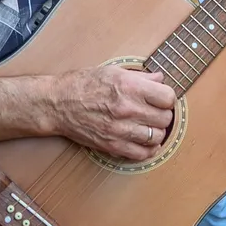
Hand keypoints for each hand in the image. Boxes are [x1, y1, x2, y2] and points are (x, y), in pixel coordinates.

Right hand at [48, 65, 175, 160]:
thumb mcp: (113, 71)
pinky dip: (148, 149)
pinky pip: (142, 154)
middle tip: (155, 112)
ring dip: (156, 132)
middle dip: (163, 115)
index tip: (162, 99)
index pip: (168, 97)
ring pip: (156, 137)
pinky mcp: (112, 145)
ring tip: (149, 126)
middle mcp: (127, 108)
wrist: (57, 103)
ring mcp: (120, 129)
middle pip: (165, 118)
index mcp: (130, 87)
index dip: (167, 98)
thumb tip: (160, 78)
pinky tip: (145, 142)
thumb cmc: (82, 84)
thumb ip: (140, 76)